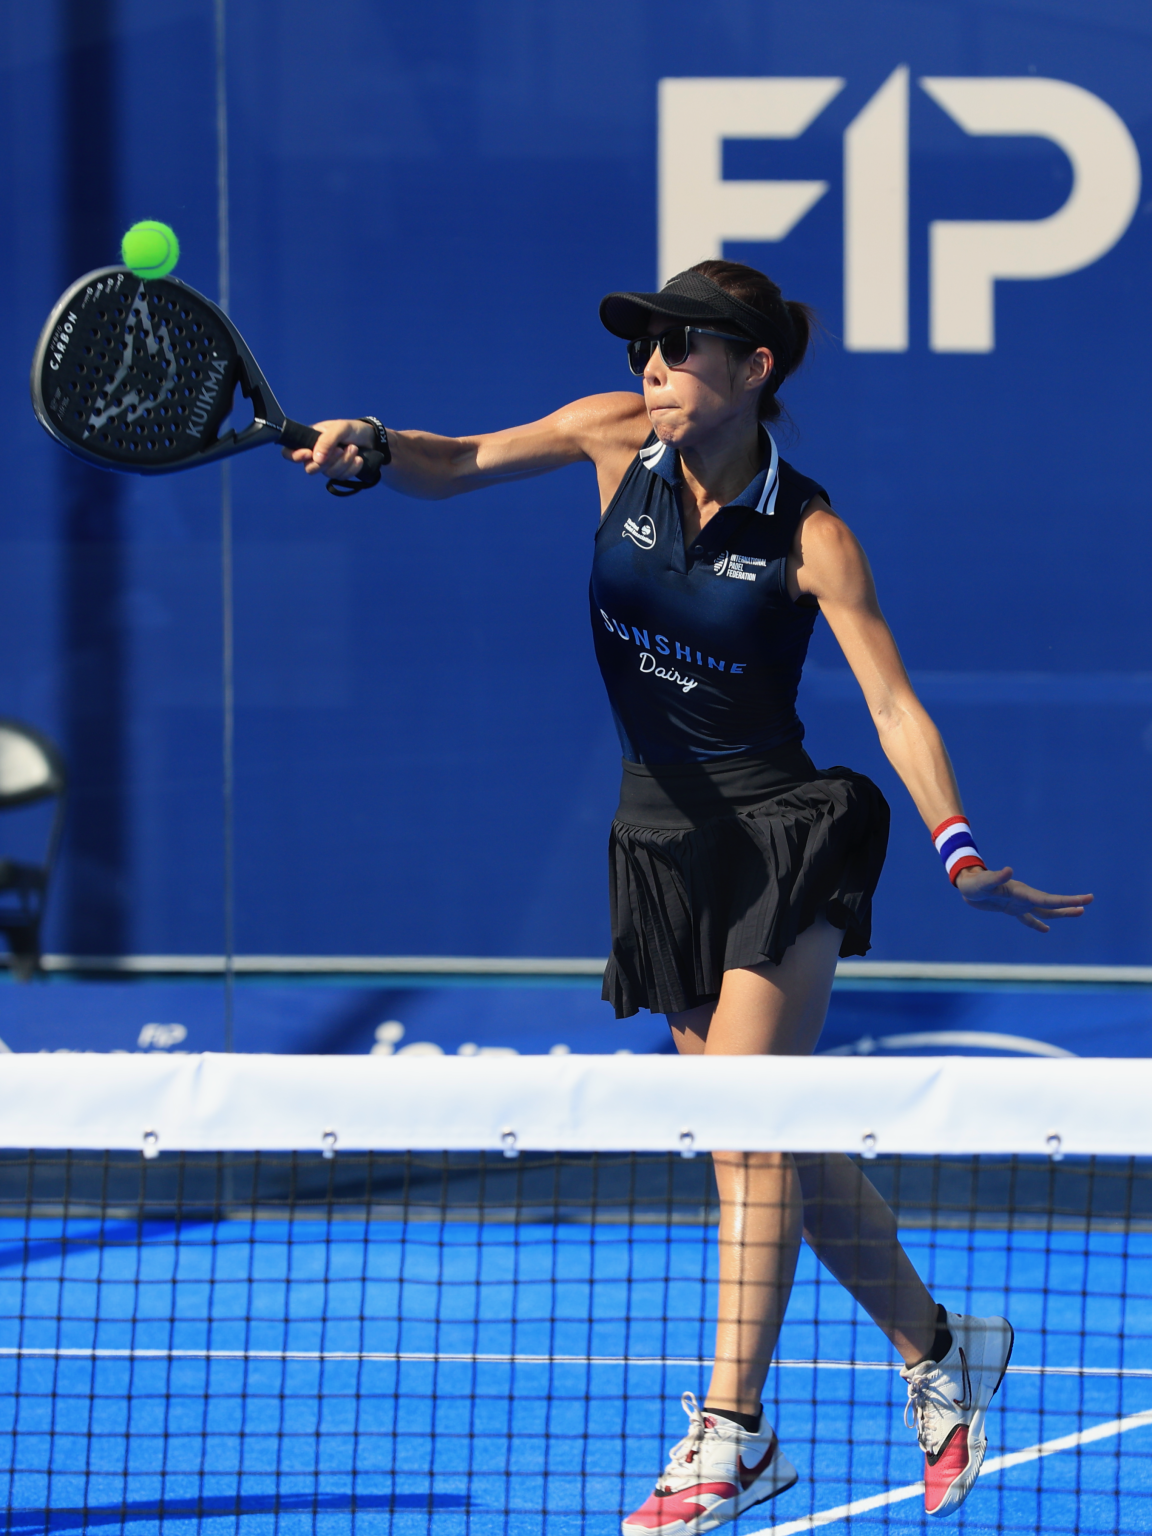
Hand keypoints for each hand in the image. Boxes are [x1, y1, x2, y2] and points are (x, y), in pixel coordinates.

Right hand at [281, 419, 374, 478]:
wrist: (371, 439)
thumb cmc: (351, 429)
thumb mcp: (339, 428)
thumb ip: (326, 441)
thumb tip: (316, 459)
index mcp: (309, 440)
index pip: (290, 452)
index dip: (294, 456)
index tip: (308, 454)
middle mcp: (315, 455)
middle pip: (310, 468)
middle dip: (328, 460)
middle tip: (340, 449)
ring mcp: (327, 466)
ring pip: (329, 473)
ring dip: (344, 461)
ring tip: (354, 448)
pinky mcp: (339, 473)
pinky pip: (341, 477)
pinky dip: (352, 468)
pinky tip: (359, 459)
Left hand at [953, 865, 1092, 931]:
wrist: (967, 884)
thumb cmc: (974, 882)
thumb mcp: (983, 882)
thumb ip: (996, 877)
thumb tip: (1009, 870)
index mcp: (1022, 892)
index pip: (1048, 899)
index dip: (1066, 901)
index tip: (1085, 900)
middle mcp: (1024, 897)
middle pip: (1051, 904)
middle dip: (1069, 905)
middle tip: (1088, 903)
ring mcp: (1019, 903)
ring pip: (1044, 911)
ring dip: (1060, 913)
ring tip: (1078, 913)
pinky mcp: (1011, 909)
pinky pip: (1028, 919)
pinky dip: (1037, 924)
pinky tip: (1046, 930)